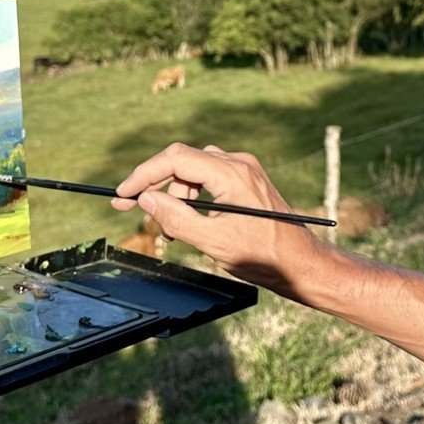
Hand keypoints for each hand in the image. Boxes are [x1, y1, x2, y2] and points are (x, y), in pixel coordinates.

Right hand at [111, 143, 330, 297]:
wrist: (301, 263)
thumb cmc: (264, 256)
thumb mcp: (213, 242)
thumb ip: (177, 218)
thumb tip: (146, 199)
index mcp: (233, 174)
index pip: (176, 159)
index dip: (144, 175)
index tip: (123, 193)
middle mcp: (239, 164)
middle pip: (182, 161)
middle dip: (155, 184)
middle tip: (128, 206)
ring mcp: (245, 170)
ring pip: (193, 171)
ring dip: (174, 196)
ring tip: (169, 231)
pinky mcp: (247, 181)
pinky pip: (209, 178)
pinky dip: (192, 198)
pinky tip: (187, 224)